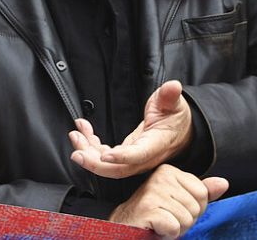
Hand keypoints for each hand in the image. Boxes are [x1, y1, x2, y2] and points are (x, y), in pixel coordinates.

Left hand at [69, 80, 192, 177]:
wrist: (181, 131)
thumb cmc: (176, 118)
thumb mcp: (174, 104)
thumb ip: (170, 97)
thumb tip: (173, 87)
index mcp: (157, 144)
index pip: (139, 155)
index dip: (122, 157)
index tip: (104, 155)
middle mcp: (144, 157)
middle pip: (118, 169)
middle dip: (94, 164)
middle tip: (76, 152)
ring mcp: (133, 157)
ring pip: (108, 165)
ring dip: (88, 152)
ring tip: (75, 135)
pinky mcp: (125, 154)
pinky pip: (105, 155)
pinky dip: (91, 145)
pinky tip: (83, 132)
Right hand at [109, 164, 228, 237]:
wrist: (127, 227)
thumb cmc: (156, 215)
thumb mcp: (181, 201)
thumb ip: (203, 192)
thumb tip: (224, 183)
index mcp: (169, 171)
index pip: (203, 193)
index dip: (193, 208)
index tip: (173, 209)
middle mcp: (160, 176)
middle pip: (196, 207)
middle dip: (185, 220)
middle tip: (166, 218)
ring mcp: (153, 191)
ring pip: (187, 219)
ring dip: (176, 228)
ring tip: (160, 223)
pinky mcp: (148, 208)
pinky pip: (175, 227)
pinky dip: (168, 234)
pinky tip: (156, 228)